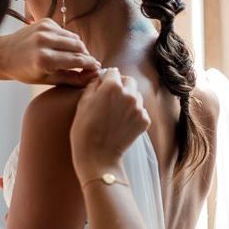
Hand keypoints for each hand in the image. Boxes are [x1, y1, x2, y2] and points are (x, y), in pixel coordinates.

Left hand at [0, 18, 99, 85]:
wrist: (2, 54)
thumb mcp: (47, 80)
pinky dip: (67, 40)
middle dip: (86, 56)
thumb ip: (72, 79)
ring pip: (74, 38)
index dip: (91, 65)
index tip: (97, 69)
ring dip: (78, 47)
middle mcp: (45, 41)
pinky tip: (61, 47)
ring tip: (76, 57)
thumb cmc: (24, 71)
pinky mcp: (44, 22)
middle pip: (79, 47)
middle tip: (88, 64)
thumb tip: (92, 76)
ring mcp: (44, 29)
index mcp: (45, 59)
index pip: (78, 60)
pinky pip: (65, 31)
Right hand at [70, 68, 150, 182]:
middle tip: (110, 99)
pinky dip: (133, 114)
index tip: (103, 86)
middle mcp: (129, 94)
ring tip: (116, 113)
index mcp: (112, 86)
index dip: (107, 78)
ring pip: (136, 95)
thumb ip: (94, 85)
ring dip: (128, 99)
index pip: (113, 72)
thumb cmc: (84, 129)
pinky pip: (141, 110)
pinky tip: (122, 123)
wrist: (98, 156)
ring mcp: (139, 107)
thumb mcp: (83, 102)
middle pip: (128, 81)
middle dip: (121, 86)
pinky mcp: (145, 120)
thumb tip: (101, 77)